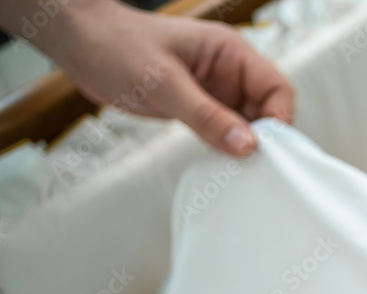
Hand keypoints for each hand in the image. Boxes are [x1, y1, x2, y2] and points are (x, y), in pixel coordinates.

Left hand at [16, 0, 293, 155]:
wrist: (82, 45)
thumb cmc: (118, 46)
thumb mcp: (164, 85)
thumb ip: (207, 117)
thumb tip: (246, 145)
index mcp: (231, 53)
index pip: (277, 88)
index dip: (280, 120)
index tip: (269, 150)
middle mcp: (229, 72)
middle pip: (268, 110)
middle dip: (264, 138)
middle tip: (254, 167)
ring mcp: (216, 91)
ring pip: (248, 125)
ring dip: (244, 147)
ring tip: (236, 170)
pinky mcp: (201, 107)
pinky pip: (225, 131)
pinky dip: (226, 148)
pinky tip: (219, 164)